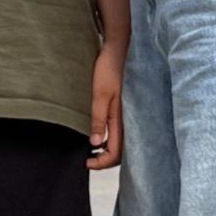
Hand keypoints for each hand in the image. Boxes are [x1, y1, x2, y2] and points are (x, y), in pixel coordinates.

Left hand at [87, 42, 124, 170]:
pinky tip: (98, 135)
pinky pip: (120, 132)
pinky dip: (109, 139)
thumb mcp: (99, 95)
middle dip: (105, 160)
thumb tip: (94, 143)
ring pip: (121, 143)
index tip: (86, 163)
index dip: (101, 163)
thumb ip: (98, 120)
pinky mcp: (125, 110)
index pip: (116, 153)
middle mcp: (129, 121)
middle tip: (87, 159)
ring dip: (107, 150)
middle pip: (121, 152)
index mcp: (122, 120)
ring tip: (90, 149)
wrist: (118, 51)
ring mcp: (128, 116)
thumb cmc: (108, 70)